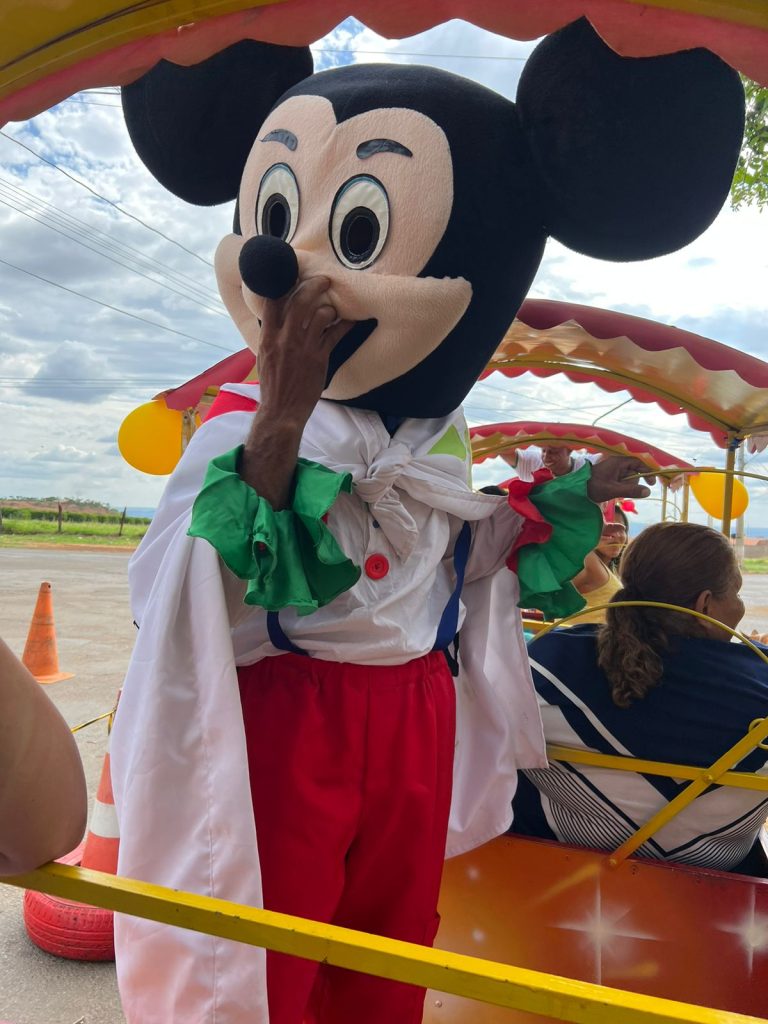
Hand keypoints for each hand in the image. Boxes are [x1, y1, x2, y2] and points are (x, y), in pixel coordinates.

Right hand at [256, 276, 353, 426]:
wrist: (282, 411)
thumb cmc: (272, 386)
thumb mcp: (264, 357)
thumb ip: (271, 337)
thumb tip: (276, 322)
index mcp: (268, 337)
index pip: (273, 301)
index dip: (283, 283)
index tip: (293, 274)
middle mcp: (285, 339)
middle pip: (300, 300)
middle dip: (314, 285)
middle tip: (325, 280)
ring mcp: (303, 348)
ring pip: (320, 314)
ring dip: (330, 307)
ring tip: (334, 309)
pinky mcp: (319, 358)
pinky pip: (335, 334)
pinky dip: (345, 325)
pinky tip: (351, 321)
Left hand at [586, 456, 655, 504]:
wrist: (577, 488)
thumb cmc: (593, 487)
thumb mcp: (612, 490)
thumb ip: (630, 490)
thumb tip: (648, 491)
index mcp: (618, 462)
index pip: (638, 463)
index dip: (646, 471)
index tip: (651, 483)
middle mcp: (617, 463)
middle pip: (634, 472)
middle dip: (632, 483)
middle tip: (622, 491)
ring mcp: (613, 470)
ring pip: (628, 478)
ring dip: (626, 486)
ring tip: (614, 491)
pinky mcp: (610, 476)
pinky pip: (622, 481)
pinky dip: (621, 487)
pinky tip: (613, 492)